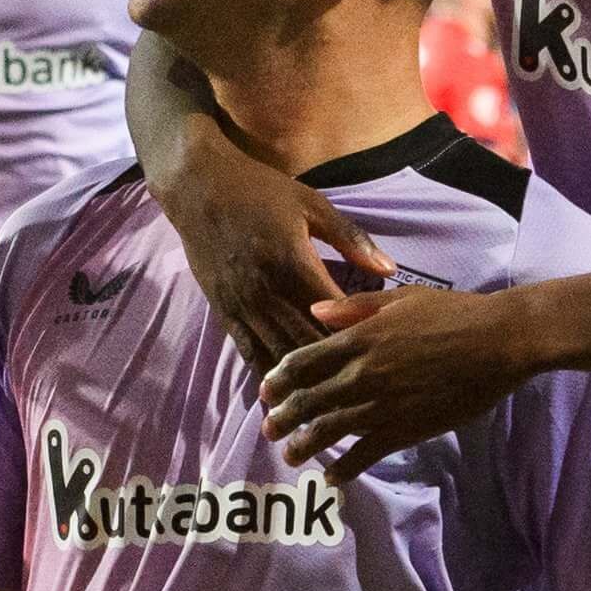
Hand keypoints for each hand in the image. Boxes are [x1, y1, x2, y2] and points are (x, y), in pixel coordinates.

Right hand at [161, 136, 394, 372]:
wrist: (199, 188)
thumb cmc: (261, 191)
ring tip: (328, 402)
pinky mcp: (223, 312)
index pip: (332, 312)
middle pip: (305, 341)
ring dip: (301, 379)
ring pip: (276, 353)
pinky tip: (285, 394)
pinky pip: (248, 351)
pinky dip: (268, 373)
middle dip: (332, 366)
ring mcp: (242, 305)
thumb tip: (391, 270)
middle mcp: (266, 291)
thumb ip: (351, 239)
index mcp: (293, 263)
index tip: (381, 351)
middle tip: (360, 384)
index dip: (356, 334)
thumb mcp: (312, 205)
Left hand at [261, 287, 533, 481]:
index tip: (267, 390)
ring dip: (304, 445)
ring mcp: (382, 404)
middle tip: (270, 428)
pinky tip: (332, 477)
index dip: (279, 379)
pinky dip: (344, 468)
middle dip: (283, 417)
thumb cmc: (454, 313)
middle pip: (308, 400)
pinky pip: (364, 455)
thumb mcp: (402, 299)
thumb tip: (315, 311)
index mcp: (359, 338)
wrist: (498, 341)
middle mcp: (362, 373)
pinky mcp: (405, 430)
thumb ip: (355, 308)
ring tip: (290, 455)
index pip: (303, 362)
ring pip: (328, 430)